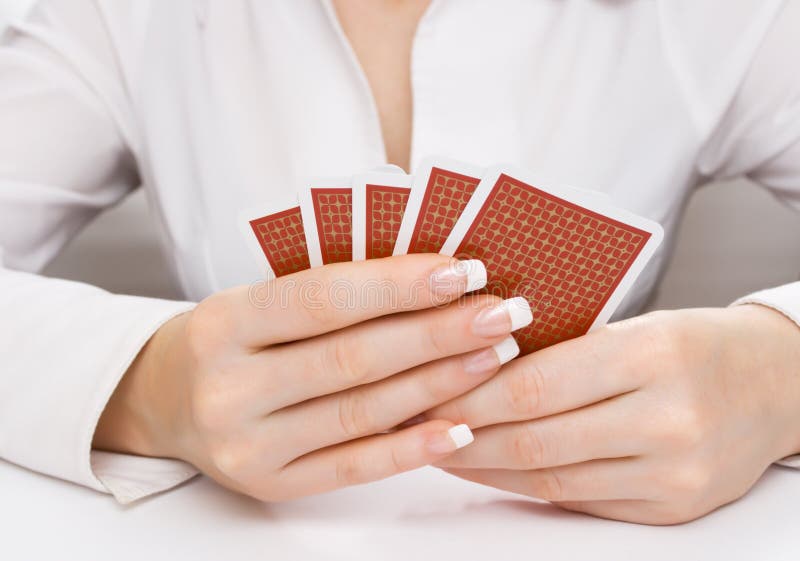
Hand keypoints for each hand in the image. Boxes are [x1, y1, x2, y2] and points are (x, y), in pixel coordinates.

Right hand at [93, 254, 532, 500]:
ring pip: (361, 412)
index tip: (463, 270)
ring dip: (439, 383)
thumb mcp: (258, 298)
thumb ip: (331, 294)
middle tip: (501, 312)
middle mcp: (230, 389)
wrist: (164, 399)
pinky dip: (411, 446)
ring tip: (495, 355)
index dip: (397, 285)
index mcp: (225, 324)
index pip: (322, 298)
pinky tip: (460, 426)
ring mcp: (249, 446)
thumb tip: (432, 281)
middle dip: (437, 333)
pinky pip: (354, 467)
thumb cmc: (230, 338)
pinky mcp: (272, 486)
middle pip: (352, 358)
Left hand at [424, 305, 799, 523]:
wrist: (776, 386)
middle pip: (536, 439)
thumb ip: (564, 349)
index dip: (471, 394)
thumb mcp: (637, 325)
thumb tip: (477, 366)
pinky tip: (495, 468)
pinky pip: (577, 500)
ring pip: (550, 479)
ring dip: (487, 465)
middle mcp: (667, 420)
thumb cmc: (695, 345)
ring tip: (445, 448)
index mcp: (652, 356)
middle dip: (465, 435)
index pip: (536, 384)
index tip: (427, 391)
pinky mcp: (670, 508)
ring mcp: (672, 474)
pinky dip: (527, 485)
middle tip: (418, 425)